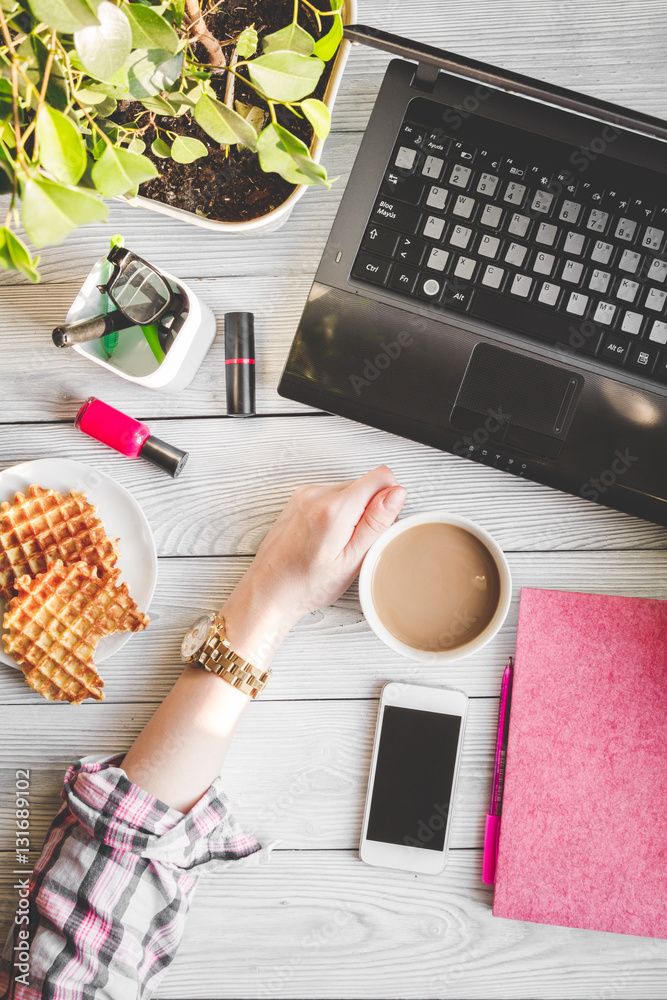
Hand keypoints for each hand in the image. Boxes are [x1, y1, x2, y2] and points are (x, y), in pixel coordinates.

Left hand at [222, 466, 406, 665]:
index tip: (378, 526)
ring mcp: (305, 494)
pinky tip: (326, 538)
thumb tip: (397, 492)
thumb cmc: (308, 583)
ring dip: (352, 513)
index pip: (382, 477)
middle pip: (365, 485)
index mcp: (334, 508)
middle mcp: (317, 493)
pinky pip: (331, 496)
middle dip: (369, 511)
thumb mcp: (352, 560)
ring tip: (338, 543)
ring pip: (349, 491)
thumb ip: (377, 522)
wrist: (269, 590)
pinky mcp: (299, 499)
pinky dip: (336, 514)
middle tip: (355, 543)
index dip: (389, 501)